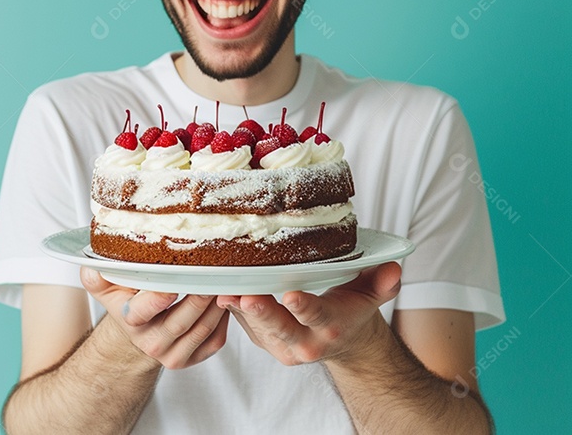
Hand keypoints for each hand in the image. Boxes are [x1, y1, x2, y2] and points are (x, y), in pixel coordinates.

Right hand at [80, 266, 228, 369]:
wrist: (136, 330)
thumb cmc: (125, 300)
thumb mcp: (105, 285)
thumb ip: (98, 274)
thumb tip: (94, 266)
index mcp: (130, 322)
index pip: (142, 312)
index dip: (158, 298)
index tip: (172, 283)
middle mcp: (151, 343)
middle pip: (180, 322)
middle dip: (199, 296)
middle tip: (214, 273)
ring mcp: (173, 354)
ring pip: (201, 330)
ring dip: (216, 306)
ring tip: (225, 282)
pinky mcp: (192, 358)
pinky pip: (214, 341)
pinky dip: (224, 320)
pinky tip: (225, 299)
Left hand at [216, 261, 401, 365]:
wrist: (343, 340)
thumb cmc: (353, 309)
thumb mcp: (371, 294)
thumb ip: (382, 283)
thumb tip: (393, 269)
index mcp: (331, 327)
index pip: (317, 317)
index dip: (304, 308)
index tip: (291, 296)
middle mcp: (305, 342)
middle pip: (280, 328)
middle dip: (262, 313)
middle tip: (244, 296)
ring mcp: (281, 346)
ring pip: (256, 327)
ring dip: (239, 309)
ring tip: (224, 288)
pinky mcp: (263, 341)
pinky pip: (244, 325)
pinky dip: (234, 308)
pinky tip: (221, 289)